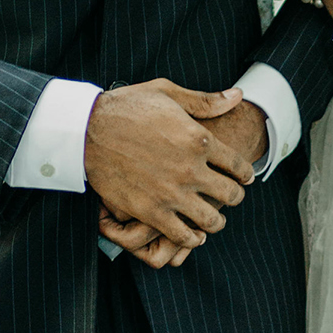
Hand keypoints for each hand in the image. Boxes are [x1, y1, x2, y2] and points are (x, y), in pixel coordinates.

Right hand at [85, 80, 254, 267]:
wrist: (86, 129)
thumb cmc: (126, 107)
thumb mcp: (167, 93)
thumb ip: (205, 100)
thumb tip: (238, 96)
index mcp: (199, 138)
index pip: (238, 165)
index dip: (246, 174)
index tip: (245, 178)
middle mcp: (190, 169)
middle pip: (231, 194)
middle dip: (235, 197)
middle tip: (232, 198)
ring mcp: (171, 193)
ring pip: (211, 220)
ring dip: (217, 221)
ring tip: (214, 220)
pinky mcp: (150, 211)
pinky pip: (183, 235)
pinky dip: (192, 239)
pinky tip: (193, 236)